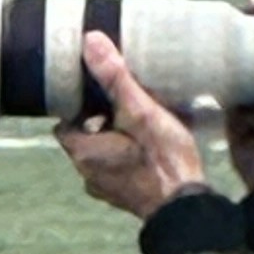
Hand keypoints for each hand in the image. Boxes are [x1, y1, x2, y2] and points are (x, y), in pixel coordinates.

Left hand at [57, 28, 210, 220]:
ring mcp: (108, 190)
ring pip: (105, 153)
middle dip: (102, 118)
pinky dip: (130, 156)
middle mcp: (88, 174)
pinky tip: (154, 147)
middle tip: (127, 101)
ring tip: (144, 121)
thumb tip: (90, 43)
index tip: (99, 91)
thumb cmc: (164, 162)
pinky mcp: (128, 198)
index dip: (79, 104)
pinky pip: (121, 168)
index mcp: (83, 153)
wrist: (187, 210)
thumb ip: (115, 79)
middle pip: (85, 136)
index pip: (65, 121)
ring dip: (118, 137)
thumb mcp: (141, 112)